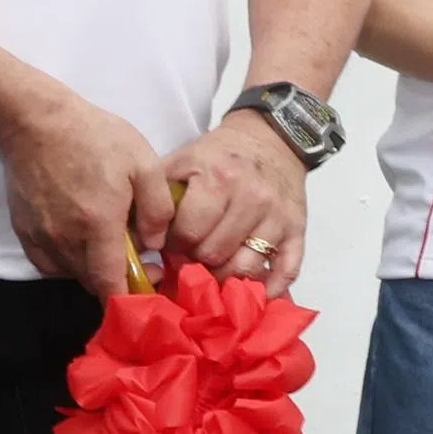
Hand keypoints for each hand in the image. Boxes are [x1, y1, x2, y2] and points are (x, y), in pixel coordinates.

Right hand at [0, 88, 177, 292]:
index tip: (149, 284)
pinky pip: (50, 264)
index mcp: (97, 225)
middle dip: (118, 279)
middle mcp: (65, 239)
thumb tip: (155, 245)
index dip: (131, 296)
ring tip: (111, 242)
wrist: (36, 122)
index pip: (110, 285)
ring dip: (94, 269)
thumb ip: (158, 209)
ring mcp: (41, 237)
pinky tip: (82, 241)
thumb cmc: (95, 138)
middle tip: (140, 257)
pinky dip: (69, 263)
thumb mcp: (144, 164)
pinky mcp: (24, 232)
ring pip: (73, 274)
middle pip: (93, 282)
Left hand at [162, 111, 310, 286]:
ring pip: (246, 268)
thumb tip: (135, 239)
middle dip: (196, 261)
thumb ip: (156, 196)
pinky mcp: (297, 230)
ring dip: (225, 277)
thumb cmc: (219, 156)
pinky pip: (287, 270)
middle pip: (214, 255)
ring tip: (213, 272)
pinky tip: (253, 293)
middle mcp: (251, 199)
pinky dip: (270, 288)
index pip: (189, 233)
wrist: (271, 140)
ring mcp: (277, 217)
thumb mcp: (182, 161)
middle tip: (191, 256)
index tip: (170, 243)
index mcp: (219, 179)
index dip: (173, 244)